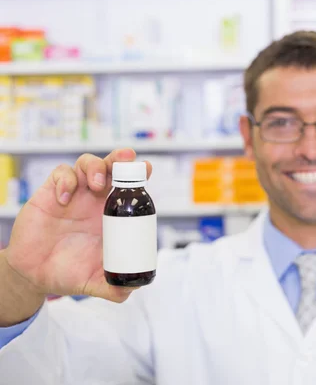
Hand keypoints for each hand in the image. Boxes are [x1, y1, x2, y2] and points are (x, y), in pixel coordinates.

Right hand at [4, 149, 151, 302]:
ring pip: (88, 164)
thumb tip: (132, 289)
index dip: (140, 173)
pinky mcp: (51, 193)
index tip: (149, 169)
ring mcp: (75, 194)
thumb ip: (113, 288)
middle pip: (112, 167)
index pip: (130, 187)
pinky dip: (65, 180)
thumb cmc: (68, 272)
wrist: (34, 275)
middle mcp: (96, 199)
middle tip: (127, 159)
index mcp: (113, 214)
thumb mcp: (94, 282)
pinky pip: (61, 174)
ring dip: (95, 167)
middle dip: (121, 158)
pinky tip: (64, 199)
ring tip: (97, 184)